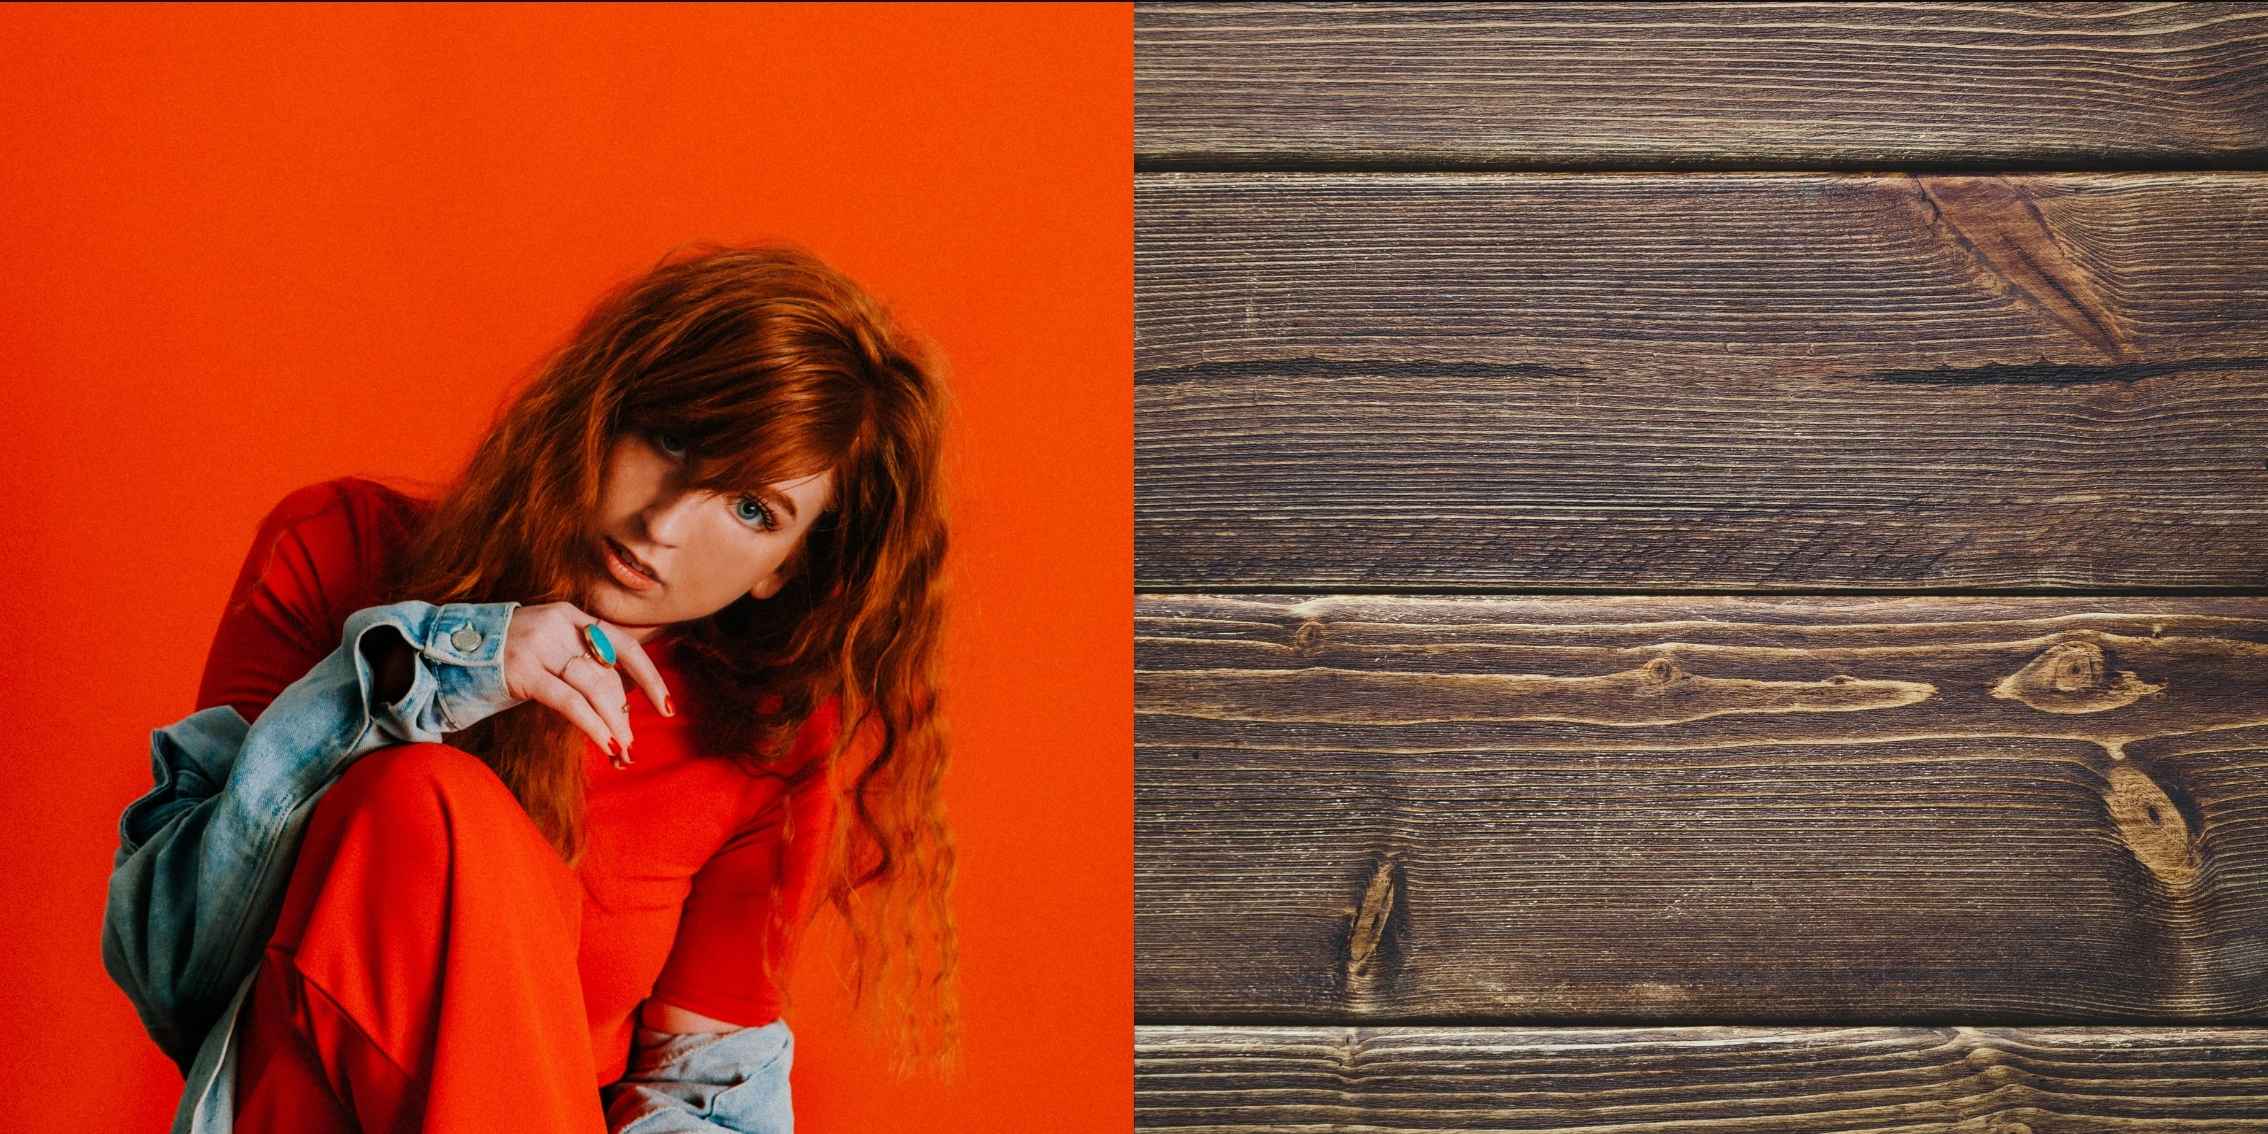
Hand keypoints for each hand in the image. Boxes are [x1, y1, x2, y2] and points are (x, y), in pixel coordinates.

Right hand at [501, 602, 672, 764]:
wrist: (442, 652)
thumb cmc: (500, 658)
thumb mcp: (545, 648)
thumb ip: (578, 662)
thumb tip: (619, 701)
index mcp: (569, 616)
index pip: (623, 644)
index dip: (648, 676)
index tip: (667, 704)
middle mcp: (558, 625)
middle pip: (608, 673)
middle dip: (623, 713)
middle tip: (631, 743)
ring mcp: (540, 645)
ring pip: (595, 688)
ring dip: (612, 724)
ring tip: (622, 750)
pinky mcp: (523, 670)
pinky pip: (570, 702)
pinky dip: (593, 725)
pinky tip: (608, 744)